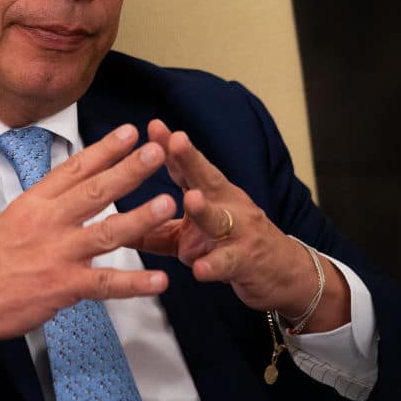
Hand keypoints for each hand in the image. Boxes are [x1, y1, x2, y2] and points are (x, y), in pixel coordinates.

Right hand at [0, 124, 175, 353]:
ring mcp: (57, 255)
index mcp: (35, 203)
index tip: (130, 132)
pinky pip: (106, 284)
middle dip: (129, 170)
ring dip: (140, 217)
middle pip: (95, 192)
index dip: (104, 149)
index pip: (74, 169)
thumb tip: (76, 187)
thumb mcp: (13, 218)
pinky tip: (160, 280)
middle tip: (157, 152)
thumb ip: (47, 205)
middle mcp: (48, 223)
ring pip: (106, 232)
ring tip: (168, 203)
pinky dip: (135, 284)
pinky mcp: (63, 287)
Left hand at [132, 120, 348, 329]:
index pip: (187, 167)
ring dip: (205, 209)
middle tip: (175, 141)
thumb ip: (156, 230)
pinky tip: (200, 268)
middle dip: (191, 159)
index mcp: (211, 194)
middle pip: (207, 179)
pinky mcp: (247, 261)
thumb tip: (115, 225)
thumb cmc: (232, 248)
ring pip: (219, 219)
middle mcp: (227, 205)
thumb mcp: (191, 237)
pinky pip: (228, 262)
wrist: (284, 275)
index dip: (171, 147)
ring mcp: (239, 232)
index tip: (154, 126)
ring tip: (191, 199)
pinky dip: (214, 264)